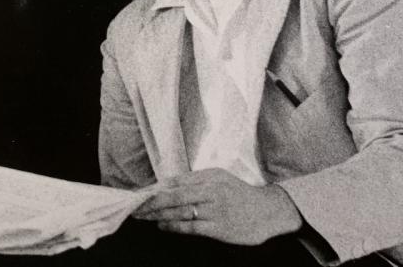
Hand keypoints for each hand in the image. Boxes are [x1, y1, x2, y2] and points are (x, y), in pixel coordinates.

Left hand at [133, 168, 302, 244]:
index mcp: (210, 176)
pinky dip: (174, 225)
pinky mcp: (219, 227)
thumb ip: (196, 182)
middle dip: (151, 202)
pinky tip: (163, 225)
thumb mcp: (219, 180)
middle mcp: (212, 189)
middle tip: (135, 208)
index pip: (177, 180)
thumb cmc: (239, 195)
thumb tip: (168, 186)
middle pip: (174, 194)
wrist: (267, 211)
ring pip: (180, 210)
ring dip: (158, 214)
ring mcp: (215, 208)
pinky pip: (191, 226)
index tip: (140, 193)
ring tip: (144, 216)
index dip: (156, 188)